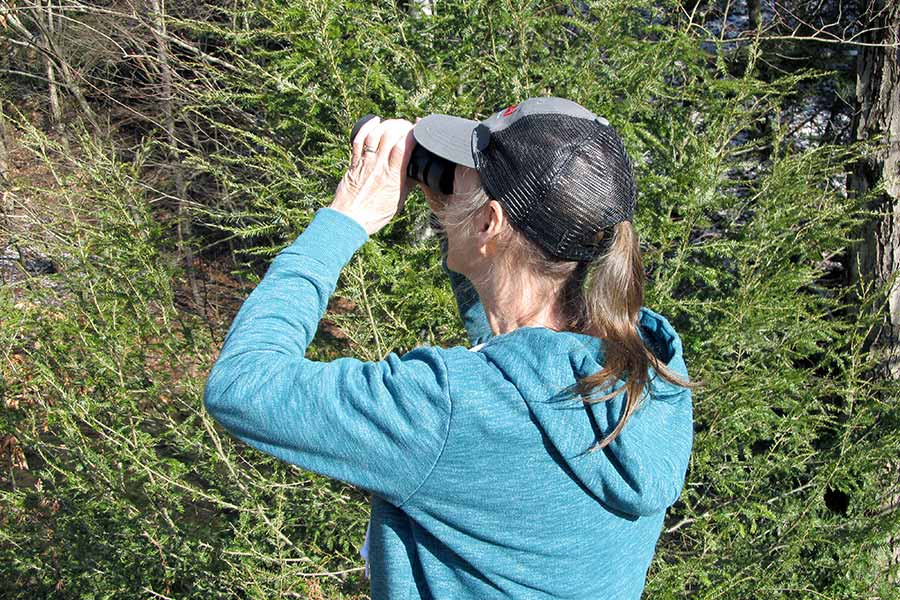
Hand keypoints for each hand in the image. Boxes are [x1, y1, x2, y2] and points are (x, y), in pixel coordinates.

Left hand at [329, 117, 416, 236]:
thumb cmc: (374, 215)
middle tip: (407, 126)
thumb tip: (418, 173)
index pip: (403, 147)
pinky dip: (367, 127)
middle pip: (390, 136)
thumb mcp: (398, 201)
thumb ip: (407, 184)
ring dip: (386, 125)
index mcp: (393, 177)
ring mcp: (365, 163)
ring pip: (375, 135)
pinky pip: (359, 140)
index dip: (412, 134)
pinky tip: (375, 121)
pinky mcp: (354, 163)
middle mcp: (378, 166)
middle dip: (401, 126)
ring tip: (394, 123)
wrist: (349, 220)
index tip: (419, 131)